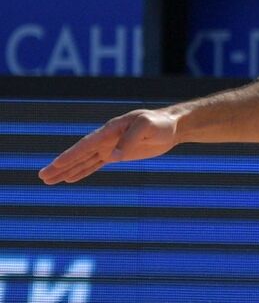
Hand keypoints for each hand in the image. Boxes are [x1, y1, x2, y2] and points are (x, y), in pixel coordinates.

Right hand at [38, 108, 178, 183]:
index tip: (56, 164)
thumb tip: (113, 157)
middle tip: (42, 176)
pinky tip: (70, 178)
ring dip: (67, 170)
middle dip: (61, 165)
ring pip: (84, 160)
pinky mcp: (118, 154)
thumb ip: (130, 140)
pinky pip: (95, 164)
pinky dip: (82, 171)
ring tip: (48, 179)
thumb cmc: (161, 123)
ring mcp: (111, 146)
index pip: (87, 144)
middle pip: (80, 153)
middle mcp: (106, 138)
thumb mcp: (147, 126)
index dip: (71, 155)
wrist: (173, 126)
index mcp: (111, 129)